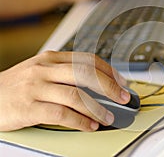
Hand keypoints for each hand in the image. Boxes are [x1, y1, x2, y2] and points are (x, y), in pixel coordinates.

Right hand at [0, 51, 129, 131]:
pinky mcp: (29, 107)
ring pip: (76, 95)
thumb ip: (67, 74)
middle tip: (123, 98)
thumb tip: (98, 84)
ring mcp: (36, 87)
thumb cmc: (20, 85)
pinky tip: (89, 125)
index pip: (88, 60)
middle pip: (86, 74)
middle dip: (109, 87)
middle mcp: (45, 69)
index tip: (122, 82)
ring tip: (108, 117)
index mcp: (52, 58)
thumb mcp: (43, 70)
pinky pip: (61, 114)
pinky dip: (80, 121)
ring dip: (97, 108)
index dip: (109, 71)